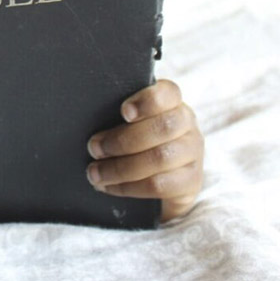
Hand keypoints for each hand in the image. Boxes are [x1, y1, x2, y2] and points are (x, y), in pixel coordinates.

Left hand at [85, 79, 203, 221]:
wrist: (161, 179)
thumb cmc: (135, 142)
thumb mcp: (128, 123)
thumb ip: (117, 116)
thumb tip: (85, 117)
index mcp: (172, 103)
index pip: (168, 93)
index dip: (147, 101)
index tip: (123, 111)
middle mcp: (187, 125)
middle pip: (164, 127)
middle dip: (123, 140)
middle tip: (94, 148)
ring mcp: (193, 154)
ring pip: (160, 158)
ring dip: (120, 167)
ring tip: (95, 172)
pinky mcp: (191, 182)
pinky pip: (160, 185)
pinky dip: (128, 187)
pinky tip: (109, 187)